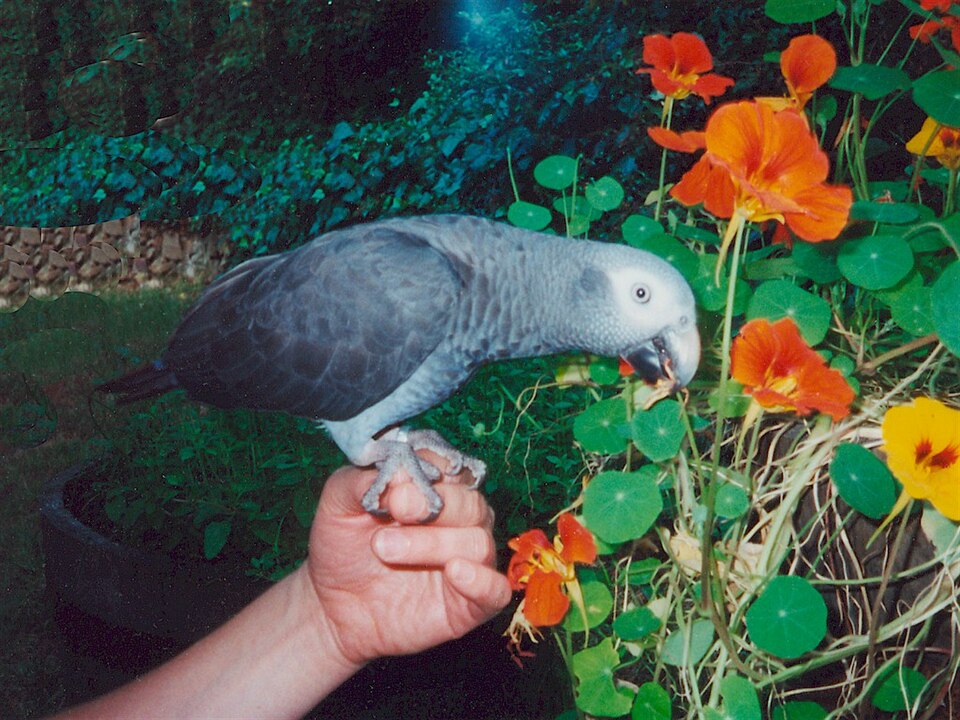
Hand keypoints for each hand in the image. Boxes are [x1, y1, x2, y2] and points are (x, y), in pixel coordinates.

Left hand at [304, 454, 511, 665]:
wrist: (333, 605)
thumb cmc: (343, 547)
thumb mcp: (338, 504)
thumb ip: (362, 480)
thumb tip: (398, 472)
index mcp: (435, 489)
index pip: (450, 468)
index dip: (428, 472)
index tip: (393, 489)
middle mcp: (460, 520)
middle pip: (470, 502)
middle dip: (433, 506)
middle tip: (395, 511)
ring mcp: (468, 560)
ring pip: (478, 542)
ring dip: (435, 543)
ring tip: (385, 549)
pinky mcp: (472, 602)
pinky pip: (496, 590)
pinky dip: (481, 580)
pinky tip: (454, 572)